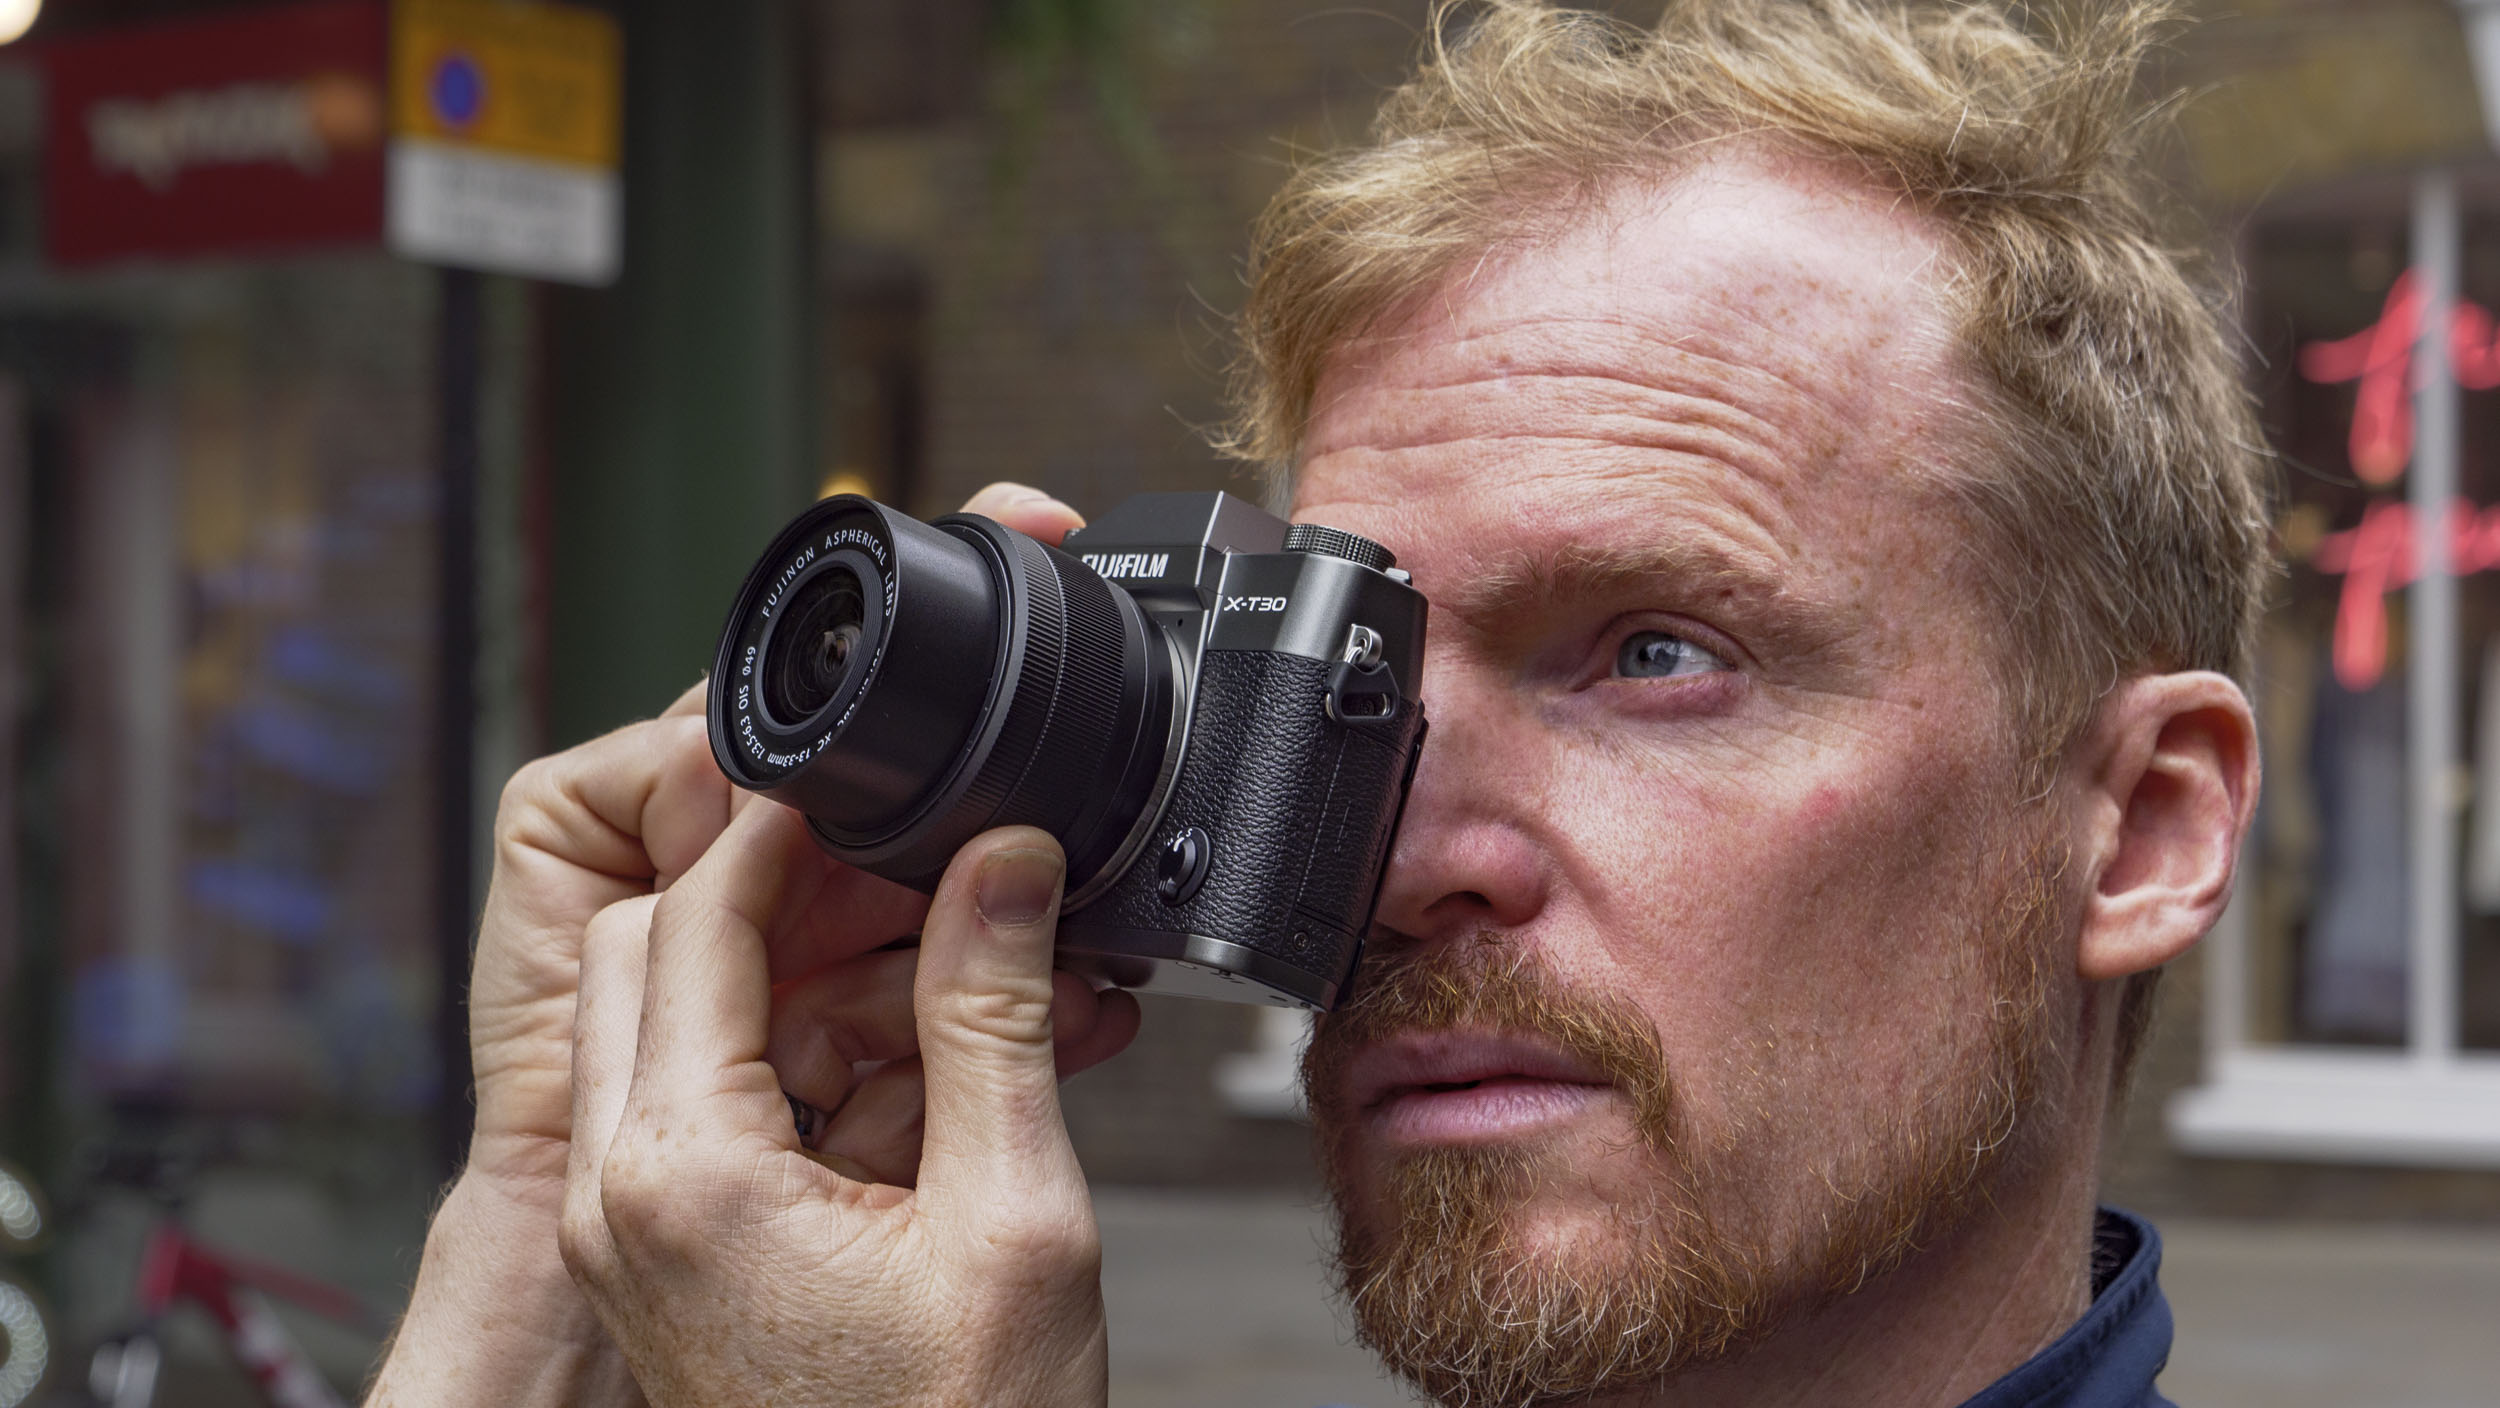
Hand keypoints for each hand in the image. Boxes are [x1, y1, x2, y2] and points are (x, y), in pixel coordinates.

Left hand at [367, 483, 1088, 1406]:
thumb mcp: (1009, 1212)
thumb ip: (993, 1016)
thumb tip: (1001, 868)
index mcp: (684, 1174)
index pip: (693, 919)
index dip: (777, 826)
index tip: (854, 778)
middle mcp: (625, 1198)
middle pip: (664, 956)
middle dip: (791, 898)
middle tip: (917, 875)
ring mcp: (641, 1235)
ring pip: (695, 1029)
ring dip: (828, 989)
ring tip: (984, 992)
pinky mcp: (678, 1261)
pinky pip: (725, 1111)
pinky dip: (827, 1071)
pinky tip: (957, 1071)